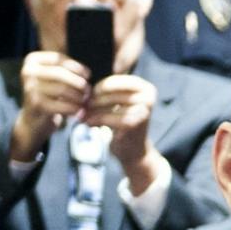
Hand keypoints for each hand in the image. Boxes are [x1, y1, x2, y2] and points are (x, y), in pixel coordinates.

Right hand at [11, 50, 90, 161]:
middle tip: (89, 91)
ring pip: (63, 89)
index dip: (76, 67)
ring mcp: (30, 88)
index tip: (88, 75)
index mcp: (32, 60)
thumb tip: (87, 73)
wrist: (33, 120)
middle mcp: (28, 71)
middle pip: (61, 73)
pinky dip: (74, 108)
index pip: (58, 58)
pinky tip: (79, 112)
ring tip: (85, 101)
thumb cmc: (48, 95)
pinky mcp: (36, 104)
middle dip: (79, 82)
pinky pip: (62, 104)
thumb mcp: (54, 78)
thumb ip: (66, 69)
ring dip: (78, 97)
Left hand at [85, 72, 163, 189]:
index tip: (88, 95)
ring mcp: (142, 110)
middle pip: (111, 90)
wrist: (133, 151)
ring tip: (83, 114)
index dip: (99, 86)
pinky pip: (108, 117)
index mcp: (145, 88)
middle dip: (94, 97)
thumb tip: (84, 83)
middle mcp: (148, 97)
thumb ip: (109, 89)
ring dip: (92, 109)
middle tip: (82, 105)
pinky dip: (95, 120)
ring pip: (108, 103)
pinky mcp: (133, 123)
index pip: (115, 79)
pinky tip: (88, 123)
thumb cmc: (123, 122)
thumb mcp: (119, 102)